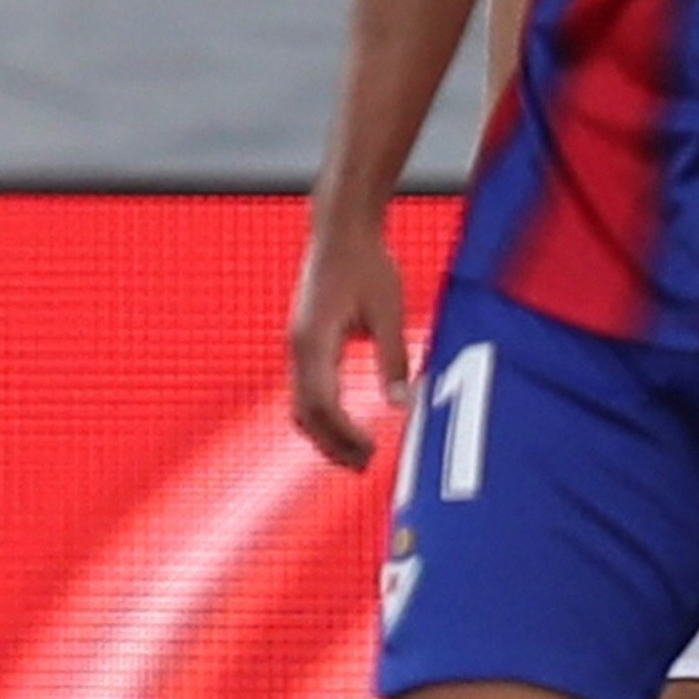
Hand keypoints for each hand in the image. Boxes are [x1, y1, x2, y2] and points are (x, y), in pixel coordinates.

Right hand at [285, 214, 411, 469]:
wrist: (340, 232)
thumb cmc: (367, 265)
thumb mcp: (389, 311)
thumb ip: (393, 358)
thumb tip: (401, 403)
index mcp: (314, 342)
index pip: (321, 404)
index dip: (343, 434)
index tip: (371, 452)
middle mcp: (297, 348)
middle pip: (304, 412)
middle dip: (331, 443)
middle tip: (365, 466)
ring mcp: (297, 346)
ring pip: (300, 404)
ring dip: (324, 433)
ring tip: (357, 455)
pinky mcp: (304, 342)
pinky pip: (305, 389)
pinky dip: (322, 414)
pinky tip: (345, 425)